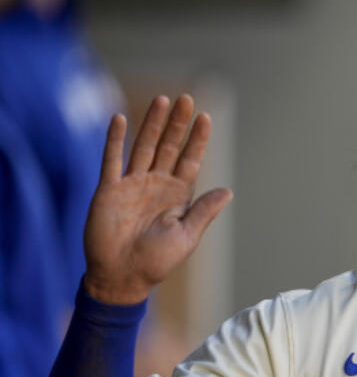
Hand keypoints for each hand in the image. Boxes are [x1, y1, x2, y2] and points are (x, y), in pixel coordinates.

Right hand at [82, 94, 231, 305]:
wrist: (121, 277)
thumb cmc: (156, 262)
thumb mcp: (186, 236)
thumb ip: (203, 211)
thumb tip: (228, 191)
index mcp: (178, 195)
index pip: (190, 160)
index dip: (198, 139)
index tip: (206, 117)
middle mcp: (156, 184)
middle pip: (169, 146)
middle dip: (178, 123)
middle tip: (187, 98)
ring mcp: (132, 185)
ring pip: (143, 146)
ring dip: (153, 123)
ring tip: (163, 100)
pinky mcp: (108, 189)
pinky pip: (111, 159)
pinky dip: (115, 139)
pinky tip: (121, 118)